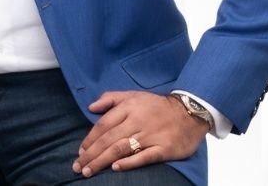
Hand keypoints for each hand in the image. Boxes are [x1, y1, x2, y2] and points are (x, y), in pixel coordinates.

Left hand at [72, 91, 208, 177]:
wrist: (190, 112)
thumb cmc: (157, 106)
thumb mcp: (134, 95)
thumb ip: (111, 99)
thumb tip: (91, 107)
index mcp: (129, 108)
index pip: (103, 125)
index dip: (90, 139)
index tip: (80, 152)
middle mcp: (137, 121)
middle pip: (109, 139)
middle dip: (91, 154)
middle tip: (78, 167)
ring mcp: (150, 135)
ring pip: (121, 148)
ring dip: (103, 160)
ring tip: (89, 171)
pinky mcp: (163, 148)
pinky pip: (144, 156)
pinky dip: (129, 162)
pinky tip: (116, 168)